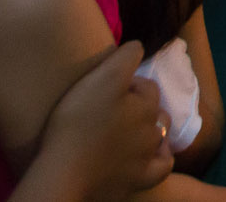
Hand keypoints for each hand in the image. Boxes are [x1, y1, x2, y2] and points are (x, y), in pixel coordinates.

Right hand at [34, 41, 174, 199]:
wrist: (63, 171)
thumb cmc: (78, 122)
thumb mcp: (100, 79)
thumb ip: (125, 58)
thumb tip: (139, 46)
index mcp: (145, 105)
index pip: (147, 86)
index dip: (129, 83)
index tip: (106, 88)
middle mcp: (153, 130)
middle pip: (153, 111)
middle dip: (139, 105)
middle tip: (111, 108)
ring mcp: (148, 157)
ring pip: (160, 136)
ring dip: (148, 129)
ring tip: (125, 129)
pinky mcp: (140, 180)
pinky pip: (162, 167)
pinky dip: (160, 157)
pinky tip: (150, 154)